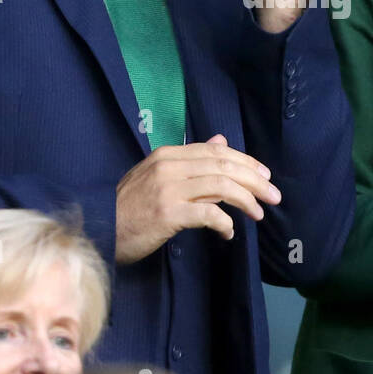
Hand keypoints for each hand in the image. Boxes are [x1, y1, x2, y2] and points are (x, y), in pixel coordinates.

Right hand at [114, 134, 281, 262]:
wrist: (98, 230)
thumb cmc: (129, 207)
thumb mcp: (157, 175)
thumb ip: (189, 159)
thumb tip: (220, 140)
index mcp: (168, 154)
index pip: (217, 151)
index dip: (246, 161)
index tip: (265, 176)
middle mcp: (169, 166)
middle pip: (224, 166)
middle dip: (255, 180)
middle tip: (274, 195)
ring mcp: (168, 188)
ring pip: (221, 186)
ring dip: (247, 200)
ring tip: (258, 214)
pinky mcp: (168, 213)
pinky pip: (208, 213)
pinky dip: (224, 222)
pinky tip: (228, 233)